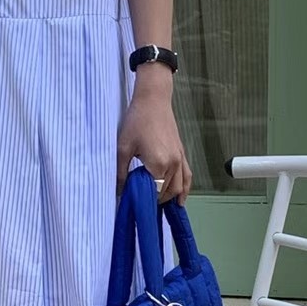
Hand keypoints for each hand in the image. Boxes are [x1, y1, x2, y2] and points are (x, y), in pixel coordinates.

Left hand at [117, 72, 191, 203]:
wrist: (153, 100)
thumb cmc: (137, 121)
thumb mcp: (123, 148)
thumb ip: (121, 173)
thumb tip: (119, 192)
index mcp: (159, 163)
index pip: (155, 193)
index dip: (145, 201)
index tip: (135, 204)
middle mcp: (173, 164)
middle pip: (167, 192)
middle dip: (155, 200)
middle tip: (141, 203)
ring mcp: (180, 158)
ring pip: (179, 187)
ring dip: (169, 197)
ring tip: (156, 205)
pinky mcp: (182, 153)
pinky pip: (187, 176)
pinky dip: (184, 189)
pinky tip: (180, 200)